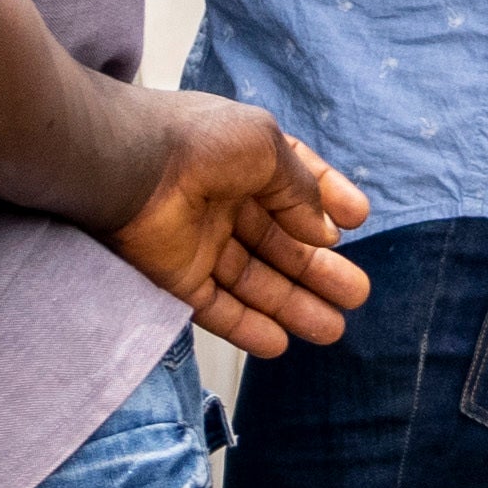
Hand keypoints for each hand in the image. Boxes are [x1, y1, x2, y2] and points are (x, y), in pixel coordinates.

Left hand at [101, 92, 371, 354]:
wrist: (129, 166)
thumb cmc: (203, 143)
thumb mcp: (269, 149)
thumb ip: (302, 190)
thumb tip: (325, 232)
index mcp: (248, 161)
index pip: (297, 185)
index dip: (330, 202)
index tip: (359, 223)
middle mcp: (228, 203)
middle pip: (283, 244)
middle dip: (320, 270)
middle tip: (357, 295)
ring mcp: (202, 243)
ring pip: (257, 282)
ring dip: (294, 306)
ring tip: (333, 330)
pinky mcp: (178, 279)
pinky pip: (218, 308)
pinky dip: (248, 328)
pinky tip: (280, 345)